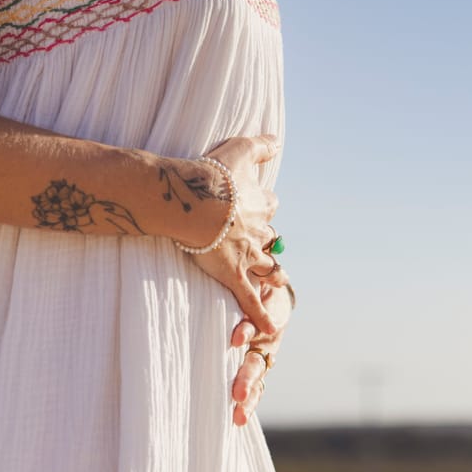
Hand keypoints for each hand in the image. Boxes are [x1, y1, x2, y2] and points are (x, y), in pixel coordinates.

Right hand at [186, 132, 289, 338]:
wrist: (192, 199)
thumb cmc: (211, 173)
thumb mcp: (239, 148)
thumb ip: (260, 145)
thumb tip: (277, 141)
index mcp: (259, 202)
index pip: (267, 204)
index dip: (261, 204)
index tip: (255, 204)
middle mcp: (257, 229)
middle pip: (268, 237)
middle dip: (268, 241)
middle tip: (268, 245)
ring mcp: (246, 254)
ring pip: (266, 267)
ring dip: (273, 274)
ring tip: (279, 281)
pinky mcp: (232, 273)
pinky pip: (249, 298)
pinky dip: (260, 314)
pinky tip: (270, 330)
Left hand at [231, 279, 292, 426]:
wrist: (273, 296)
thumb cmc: (260, 290)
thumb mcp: (258, 288)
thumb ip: (252, 291)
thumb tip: (242, 286)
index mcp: (265, 322)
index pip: (255, 328)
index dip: (246, 332)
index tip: (235, 338)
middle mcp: (266, 345)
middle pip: (256, 363)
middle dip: (246, 380)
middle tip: (237, 396)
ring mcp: (263, 358)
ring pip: (258, 381)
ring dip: (249, 398)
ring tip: (239, 416)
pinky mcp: (259, 366)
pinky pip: (257, 388)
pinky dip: (251, 403)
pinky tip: (239, 421)